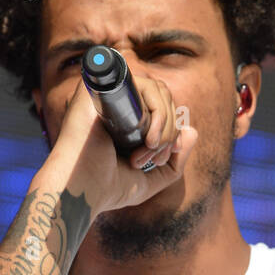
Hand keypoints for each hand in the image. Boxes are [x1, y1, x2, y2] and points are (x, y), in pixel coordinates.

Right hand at [47, 72, 197, 221]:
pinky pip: (144, 84)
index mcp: (125, 117)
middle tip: (154, 158)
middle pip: (163, 96)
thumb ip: (175, 160)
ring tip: (148, 152)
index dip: (172, 130)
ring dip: (165, 126)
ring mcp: (108, 92)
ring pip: (157, 89)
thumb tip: (192, 130)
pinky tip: (148, 140)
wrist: (83, 190)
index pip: (163, 106)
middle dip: (170, 131)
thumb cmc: (110, 188)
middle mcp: (116, 101)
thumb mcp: (151, 179)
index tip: (162, 158)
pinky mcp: (101, 87)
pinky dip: (157, 113)